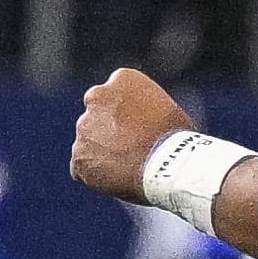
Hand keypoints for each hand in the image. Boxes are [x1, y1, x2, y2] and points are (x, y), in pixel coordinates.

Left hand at [71, 67, 192, 204]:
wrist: (169, 165)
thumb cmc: (178, 140)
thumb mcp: (167, 110)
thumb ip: (145, 111)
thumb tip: (141, 125)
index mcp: (122, 79)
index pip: (116, 95)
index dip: (127, 114)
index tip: (139, 129)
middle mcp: (96, 96)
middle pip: (98, 115)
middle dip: (109, 130)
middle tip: (131, 149)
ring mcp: (84, 127)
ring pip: (90, 141)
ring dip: (102, 152)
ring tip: (129, 168)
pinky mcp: (79, 156)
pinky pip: (83, 166)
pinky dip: (96, 173)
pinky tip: (118, 179)